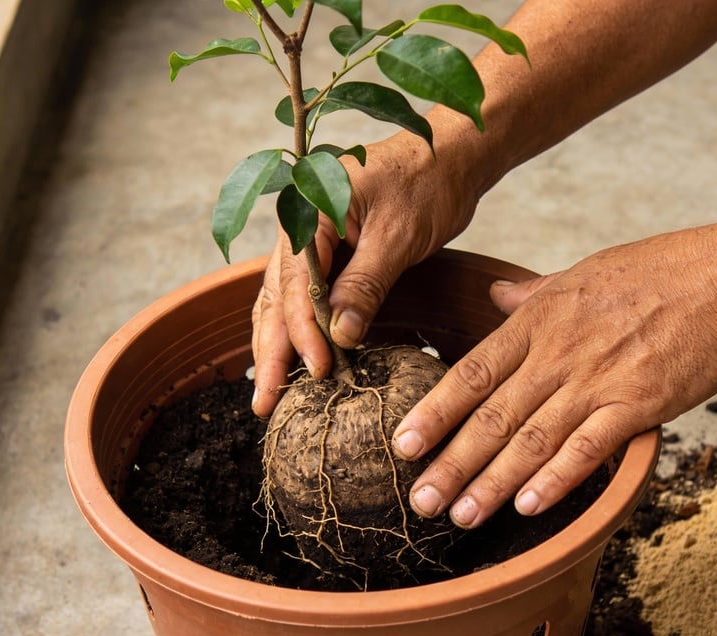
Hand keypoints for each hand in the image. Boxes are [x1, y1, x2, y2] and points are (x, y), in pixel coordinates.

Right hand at [251, 132, 480, 416]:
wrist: (451, 150)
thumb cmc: (429, 181)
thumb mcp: (399, 235)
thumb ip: (366, 283)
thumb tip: (339, 335)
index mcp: (308, 211)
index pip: (295, 284)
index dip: (303, 333)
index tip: (316, 371)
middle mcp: (297, 223)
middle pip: (275, 297)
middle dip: (271, 352)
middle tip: (265, 404)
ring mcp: (308, 238)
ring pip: (281, 299)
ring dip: (275, 346)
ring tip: (267, 394)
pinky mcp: (327, 250)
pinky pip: (300, 294)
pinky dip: (294, 328)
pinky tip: (289, 359)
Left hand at [393, 226, 716, 528]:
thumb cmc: (663, 271)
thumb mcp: (585, 271)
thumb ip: (536, 292)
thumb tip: (497, 294)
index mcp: (540, 320)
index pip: (472, 372)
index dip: (434, 412)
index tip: (402, 444)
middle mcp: (559, 354)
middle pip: (491, 415)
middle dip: (451, 462)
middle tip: (418, 502)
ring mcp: (598, 380)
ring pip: (531, 439)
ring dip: (492, 482)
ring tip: (460, 515)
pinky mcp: (638, 405)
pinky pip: (588, 448)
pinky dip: (557, 479)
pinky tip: (528, 507)